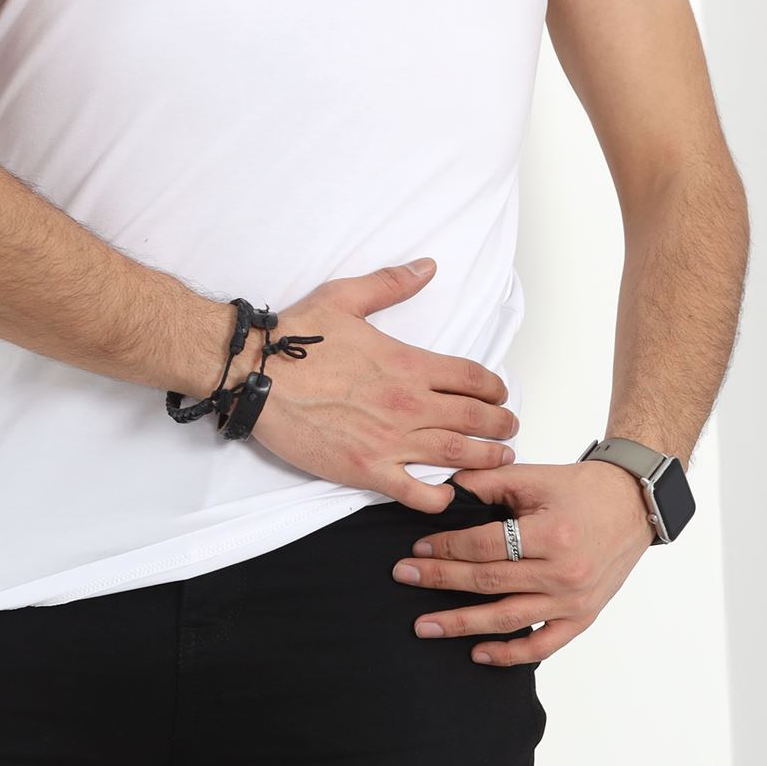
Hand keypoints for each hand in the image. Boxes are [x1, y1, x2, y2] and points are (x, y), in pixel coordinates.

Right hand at [248, 258, 519, 513]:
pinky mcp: (367, 470)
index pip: (471, 377)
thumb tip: (427, 267)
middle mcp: (408, 404)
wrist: (257, 376)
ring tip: (500, 459)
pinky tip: (447, 496)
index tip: (499, 393)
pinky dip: (438, 498)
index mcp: (408, 363)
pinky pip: (415, 493)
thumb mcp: (346, 297)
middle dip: (500, 423)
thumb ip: (392, 283)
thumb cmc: (298, 337)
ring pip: (456, 455)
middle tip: (509, 427)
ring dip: (486, 459)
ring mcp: (390, 441)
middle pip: (474, 418)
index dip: (494, 386)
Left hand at [390, 459, 658, 663]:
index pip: (485, 546)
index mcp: (551, 534)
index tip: (417, 550)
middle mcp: (563, 572)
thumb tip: (441, 490)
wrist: (632, 506)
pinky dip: (510, 654)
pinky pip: (542, 646)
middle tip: (404, 578)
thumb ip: (487, 482)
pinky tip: (478, 654)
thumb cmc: (582, 488)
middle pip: (489, 582)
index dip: (446, 548)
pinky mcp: (582, 617)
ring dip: (463, 624)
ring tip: (425, 626)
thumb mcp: (534, 476)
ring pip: (509, 619)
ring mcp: (574, 601)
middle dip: (441, 581)